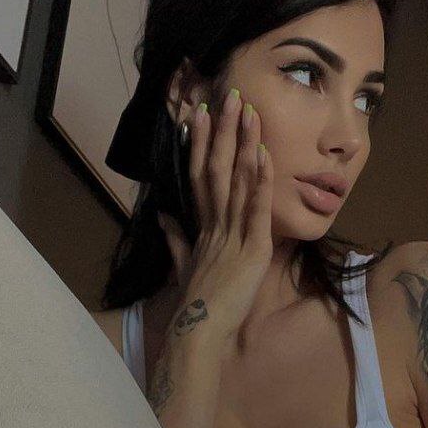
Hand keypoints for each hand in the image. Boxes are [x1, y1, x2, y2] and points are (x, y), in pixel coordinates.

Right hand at [157, 87, 272, 347]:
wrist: (197, 333)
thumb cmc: (195, 305)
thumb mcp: (183, 266)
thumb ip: (175, 239)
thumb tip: (164, 217)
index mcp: (201, 227)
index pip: (200, 176)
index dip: (201, 144)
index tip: (201, 114)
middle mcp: (214, 224)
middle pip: (217, 168)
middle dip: (223, 131)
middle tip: (229, 95)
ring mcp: (231, 234)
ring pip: (236, 181)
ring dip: (243, 143)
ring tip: (248, 110)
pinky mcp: (251, 250)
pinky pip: (255, 209)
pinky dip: (260, 181)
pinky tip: (264, 154)